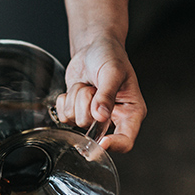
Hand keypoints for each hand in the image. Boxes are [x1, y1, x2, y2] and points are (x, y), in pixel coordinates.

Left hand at [55, 36, 146, 152]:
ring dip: (76, 98)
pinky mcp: (76, 113)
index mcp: (131, 112)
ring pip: (75, 121)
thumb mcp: (112, 72)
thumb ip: (106, 94)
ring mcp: (93, 118)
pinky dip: (65, 99)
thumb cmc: (110, 57)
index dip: (113, 145)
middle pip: (93, 131)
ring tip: (88, 85)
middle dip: (87, 105)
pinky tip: (77, 88)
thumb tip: (100, 116)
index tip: (101, 141)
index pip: (126, 141)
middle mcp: (113, 119)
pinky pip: (63, 116)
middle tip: (94, 87)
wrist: (92, 48)